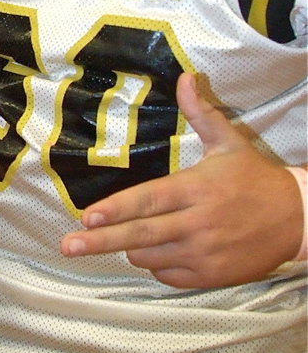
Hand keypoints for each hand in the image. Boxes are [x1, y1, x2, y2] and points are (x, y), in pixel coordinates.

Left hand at [60, 73, 304, 287]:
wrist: (298, 219)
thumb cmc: (255, 179)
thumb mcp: (229, 142)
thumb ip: (201, 113)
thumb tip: (184, 77)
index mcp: (196, 189)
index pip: (148, 201)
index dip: (116, 210)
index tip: (87, 218)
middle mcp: (197, 223)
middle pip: (140, 235)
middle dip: (100, 242)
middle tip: (68, 247)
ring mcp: (203, 253)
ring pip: (149, 256)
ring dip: (131, 248)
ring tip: (127, 236)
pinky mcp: (210, 276)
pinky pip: (168, 275)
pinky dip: (156, 264)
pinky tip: (160, 250)